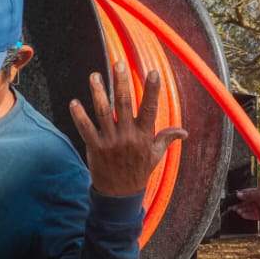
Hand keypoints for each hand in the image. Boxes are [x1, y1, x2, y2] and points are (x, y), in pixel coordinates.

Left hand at [70, 59, 186, 196]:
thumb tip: (184, 132)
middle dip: (121, 83)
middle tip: (118, 63)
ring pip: (103, 113)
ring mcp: (110, 141)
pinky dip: (79, 116)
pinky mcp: (95, 148)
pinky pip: (86, 129)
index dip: (152, 90)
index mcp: (144, 135)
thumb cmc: (138, 172)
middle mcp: (127, 136)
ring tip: (94, 76)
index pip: (150, 108)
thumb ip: (166, 139)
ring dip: (98, 93)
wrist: (120, 195)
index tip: (153, 72)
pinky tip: (74, 102)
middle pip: (123, 104)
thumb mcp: (155, 156)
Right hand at [232, 186, 259, 222]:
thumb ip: (248, 195)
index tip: (232, 198)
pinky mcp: (258, 216)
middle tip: (231, 206)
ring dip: (241, 210)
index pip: (245, 193)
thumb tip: (238, 194)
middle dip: (237, 204)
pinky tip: (242, 214)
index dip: (239, 196)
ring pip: (246, 209)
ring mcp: (257, 208)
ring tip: (237, 210)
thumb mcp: (259, 194)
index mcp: (256, 193)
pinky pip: (250, 216)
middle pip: (244, 202)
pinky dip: (246, 215)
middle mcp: (256, 200)